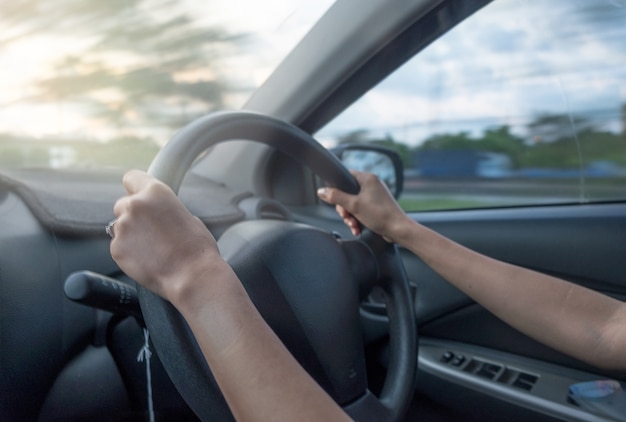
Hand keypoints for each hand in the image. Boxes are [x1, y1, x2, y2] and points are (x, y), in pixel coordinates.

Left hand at [110, 170, 222, 305]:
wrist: (192, 276)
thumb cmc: (197, 249)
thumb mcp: (189, 217)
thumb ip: (167, 210)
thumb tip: (160, 215)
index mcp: (156, 192)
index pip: (132, 177)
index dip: (136, 188)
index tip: (138, 195)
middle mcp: (135, 205)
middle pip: (123, 204)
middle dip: (133, 216)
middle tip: (151, 231)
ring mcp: (122, 227)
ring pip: (120, 227)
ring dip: (131, 234)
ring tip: (152, 249)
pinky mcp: (116, 249)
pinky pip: (118, 246)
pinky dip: (129, 252)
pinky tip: (147, 260)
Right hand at [317, 170, 408, 242]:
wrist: (398, 229)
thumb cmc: (380, 215)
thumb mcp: (353, 205)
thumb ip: (335, 197)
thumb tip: (321, 191)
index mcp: (368, 178)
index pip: (346, 176)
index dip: (337, 187)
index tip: (334, 198)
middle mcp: (372, 185)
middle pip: (348, 193)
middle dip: (344, 208)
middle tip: (346, 216)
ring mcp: (375, 196)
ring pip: (354, 204)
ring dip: (350, 216)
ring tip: (353, 225)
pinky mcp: (377, 207)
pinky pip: (362, 210)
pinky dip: (358, 219)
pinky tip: (358, 228)